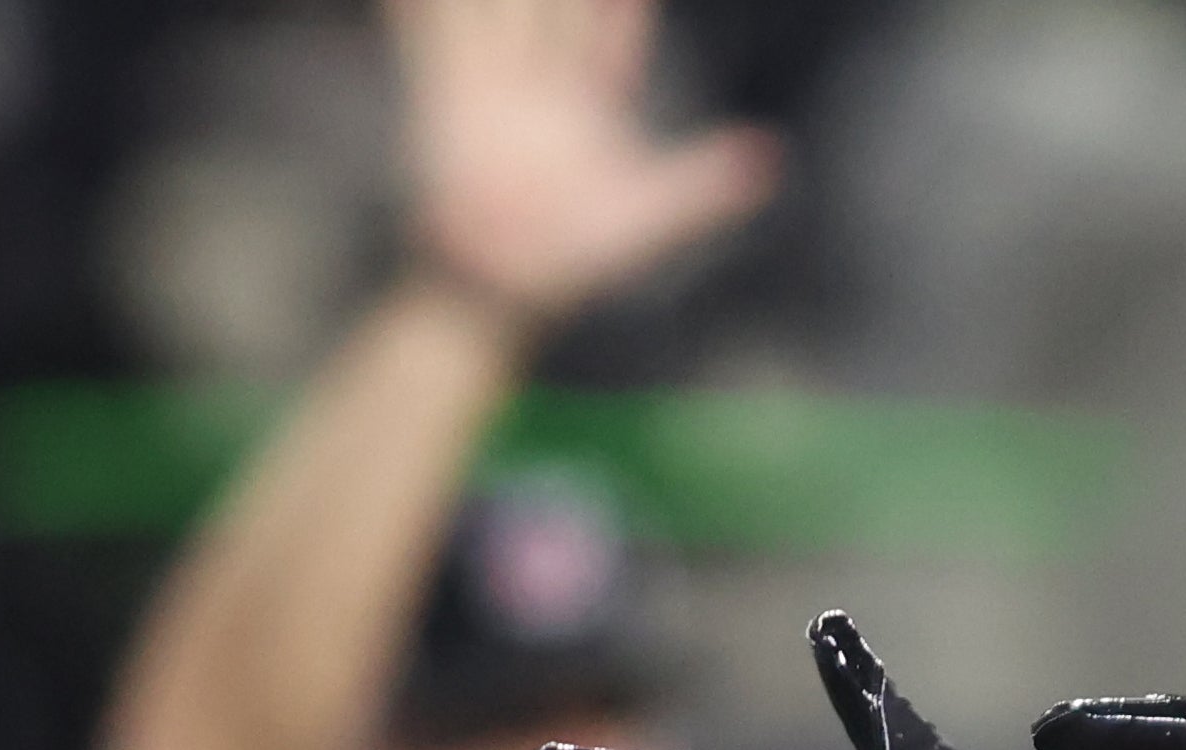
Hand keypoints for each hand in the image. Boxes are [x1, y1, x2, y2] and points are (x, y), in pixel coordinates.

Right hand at [393, 0, 780, 322]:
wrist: (502, 285)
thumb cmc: (575, 258)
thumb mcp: (648, 214)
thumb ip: (703, 182)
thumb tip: (768, 154)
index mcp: (591, 106)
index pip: (615, 37)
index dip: (628, 10)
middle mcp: (543, 88)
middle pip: (555, 9)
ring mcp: (494, 89)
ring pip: (500, 14)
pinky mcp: (449, 102)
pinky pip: (431, 44)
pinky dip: (417, 14)